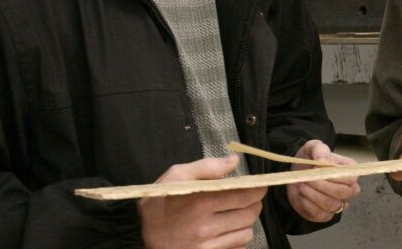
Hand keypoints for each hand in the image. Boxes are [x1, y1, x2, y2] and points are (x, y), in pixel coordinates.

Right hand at [138, 155, 266, 248]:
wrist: (143, 235)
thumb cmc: (162, 201)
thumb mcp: (177, 175)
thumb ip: (207, 166)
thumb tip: (235, 161)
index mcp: (200, 201)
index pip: (245, 195)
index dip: (257, 189)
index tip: (259, 186)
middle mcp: (205, 227)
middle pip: (250, 214)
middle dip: (254, 204)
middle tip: (248, 199)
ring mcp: (206, 247)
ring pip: (246, 233)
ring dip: (246, 223)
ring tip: (236, 215)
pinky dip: (238, 240)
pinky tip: (228, 231)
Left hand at [286, 140, 360, 221]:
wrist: (296, 173)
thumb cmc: (309, 159)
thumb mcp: (313, 147)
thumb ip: (320, 149)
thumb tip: (323, 161)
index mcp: (349, 171)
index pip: (351, 178)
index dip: (336, 176)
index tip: (319, 170)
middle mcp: (348, 189)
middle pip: (344, 193)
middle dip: (324, 187)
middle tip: (309, 179)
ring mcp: (338, 203)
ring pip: (333, 205)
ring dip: (315, 196)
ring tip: (303, 185)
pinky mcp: (325, 214)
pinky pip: (322, 215)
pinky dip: (310, 205)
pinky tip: (302, 195)